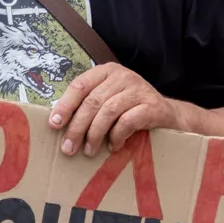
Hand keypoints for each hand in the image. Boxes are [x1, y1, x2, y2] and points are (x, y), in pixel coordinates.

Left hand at [49, 63, 178, 157]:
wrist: (169, 115)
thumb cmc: (132, 108)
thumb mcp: (109, 98)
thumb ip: (89, 103)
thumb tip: (59, 123)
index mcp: (107, 72)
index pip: (80, 85)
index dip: (65, 105)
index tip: (54, 124)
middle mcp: (123, 76)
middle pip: (92, 102)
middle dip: (77, 127)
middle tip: (69, 147)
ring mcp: (139, 89)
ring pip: (108, 112)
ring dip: (95, 135)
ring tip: (89, 151)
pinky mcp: (152, 106)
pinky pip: (127, 122)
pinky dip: (116, 136)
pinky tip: (113, 146)